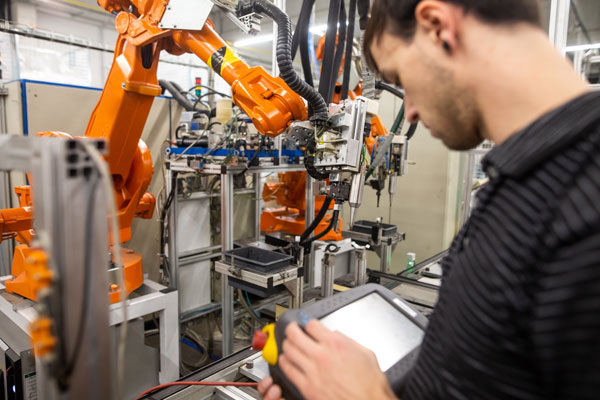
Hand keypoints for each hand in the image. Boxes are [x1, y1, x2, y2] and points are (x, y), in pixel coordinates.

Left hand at [258, 320, 396, 399]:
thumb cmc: (370, 384)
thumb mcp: (365, 353)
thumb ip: (347, 341)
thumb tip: (336, 336)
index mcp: (336, 344)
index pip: (311, 325)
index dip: (308, 323)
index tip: (307, 324)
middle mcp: (321, 355)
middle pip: (295, 335)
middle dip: (291, 329)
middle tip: (291, 329)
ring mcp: (312, 371)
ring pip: (288, 351)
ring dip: (286, 345)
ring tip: (287, 343)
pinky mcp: (307, 387)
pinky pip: (288, 371)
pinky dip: (284, 363)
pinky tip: (285, 361)